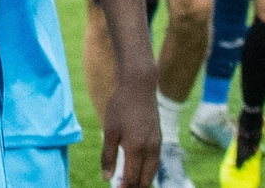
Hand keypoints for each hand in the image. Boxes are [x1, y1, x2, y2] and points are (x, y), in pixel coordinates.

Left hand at [101, 72, 160, 187]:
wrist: (139, 86)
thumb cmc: (121, 106)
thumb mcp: (109, 130)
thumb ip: (108, 156)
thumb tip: (106, 178)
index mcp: (136, 148)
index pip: (132, 178)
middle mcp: (150, 149)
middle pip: (145, 180)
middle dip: (134, 186)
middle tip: (121, 187)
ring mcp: (156, 144)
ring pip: (152, 172)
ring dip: (142, 180)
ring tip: (129, 183)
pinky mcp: (159, 139)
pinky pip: (155, 162)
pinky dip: (147, 170)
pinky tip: (139, 169)